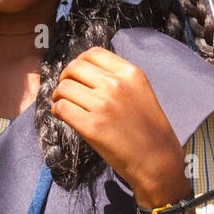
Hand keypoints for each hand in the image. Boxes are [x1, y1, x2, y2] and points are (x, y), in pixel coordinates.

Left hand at [49, 47, 188, 205]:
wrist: (157, 160)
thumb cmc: (147, 128)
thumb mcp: (139, 92)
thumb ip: (116, 78)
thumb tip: (83, 71)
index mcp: (130, 73)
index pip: (92, 53)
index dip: (78, 63)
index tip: (76, 75)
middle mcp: (116, 85)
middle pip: (74, 67)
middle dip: (65, 78)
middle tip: (65, 91)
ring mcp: (103, 105)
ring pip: (63, 88)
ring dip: (58, 96)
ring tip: (64, 105)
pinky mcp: (92, 126)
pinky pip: (60, 108)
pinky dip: (57, 111)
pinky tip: (63, 116)